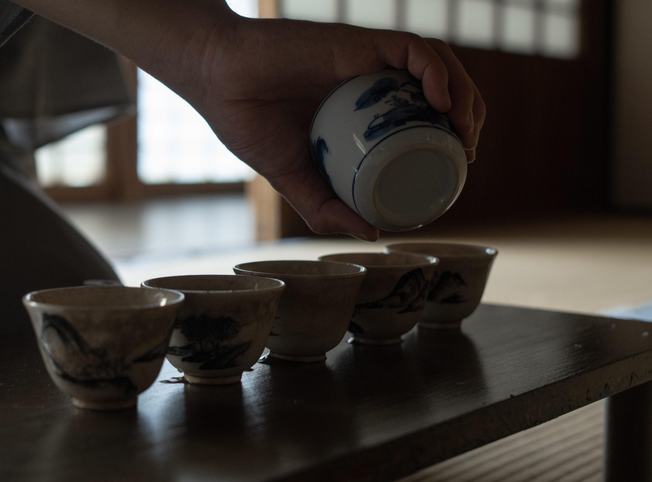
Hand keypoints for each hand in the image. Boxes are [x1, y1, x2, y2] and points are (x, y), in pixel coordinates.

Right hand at [7, 0, 483, 240]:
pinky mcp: (359, 43)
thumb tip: (371, 235)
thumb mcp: (294, 179)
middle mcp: (374, 82)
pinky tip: (443, 102)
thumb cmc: (248, 124)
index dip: (452, 140)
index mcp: (364, 110)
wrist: (217, 82)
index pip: (425, 118)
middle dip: (468, 121)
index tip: (459, 170)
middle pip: (443, 92)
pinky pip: (412, 48)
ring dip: (465, 97)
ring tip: (464, 134)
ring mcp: (369, 61)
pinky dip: (437, 73)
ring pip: (439, 67)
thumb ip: (326, 207)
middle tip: (466, 158)